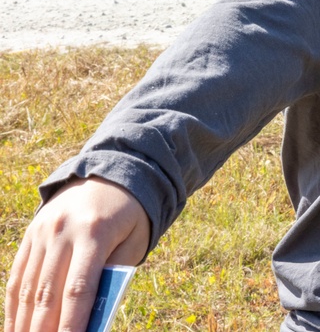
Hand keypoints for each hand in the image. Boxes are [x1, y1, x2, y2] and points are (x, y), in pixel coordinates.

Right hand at [5, 177, 150, 331]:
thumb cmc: (129, 217)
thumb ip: (112, 278)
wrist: (110, 175)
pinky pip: (19, 277)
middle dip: (44, 331)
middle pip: (48, 294)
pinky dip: (14, 307)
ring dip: (25, 325)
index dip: (70, 325)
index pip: (78, 290)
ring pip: (29, 289)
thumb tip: (90, 319)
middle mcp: (63, 232)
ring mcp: (42, 233)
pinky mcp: (30, 235)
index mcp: (95, 233)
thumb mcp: (134, 242)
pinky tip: (15, 329)